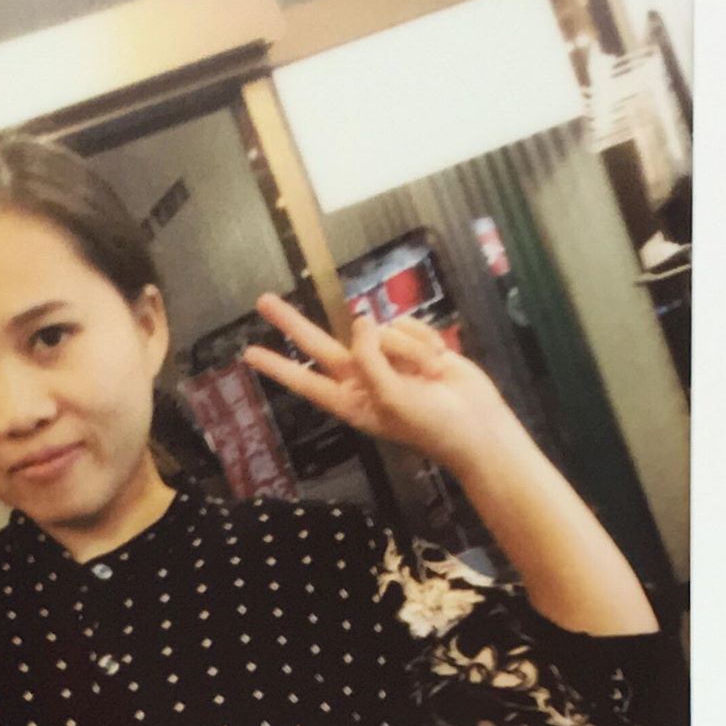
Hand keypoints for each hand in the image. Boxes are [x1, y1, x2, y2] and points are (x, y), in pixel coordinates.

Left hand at [244, 293, 518, 472]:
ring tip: (427, 377)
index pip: (305, 380)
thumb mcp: (390, 397)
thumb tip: (361, 322)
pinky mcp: (413, 346)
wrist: (476, 425)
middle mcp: (363, 379)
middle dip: (292, 323)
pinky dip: (426, 342)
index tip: (248, 354)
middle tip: (262, 300)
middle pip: (320, 345)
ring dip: (408, 349)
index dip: (278, 367)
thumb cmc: (430, 423)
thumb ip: (369, 360)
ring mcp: (388, 361)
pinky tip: (439, 365)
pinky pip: (409, 326)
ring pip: (381, 331)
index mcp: (351, 402)